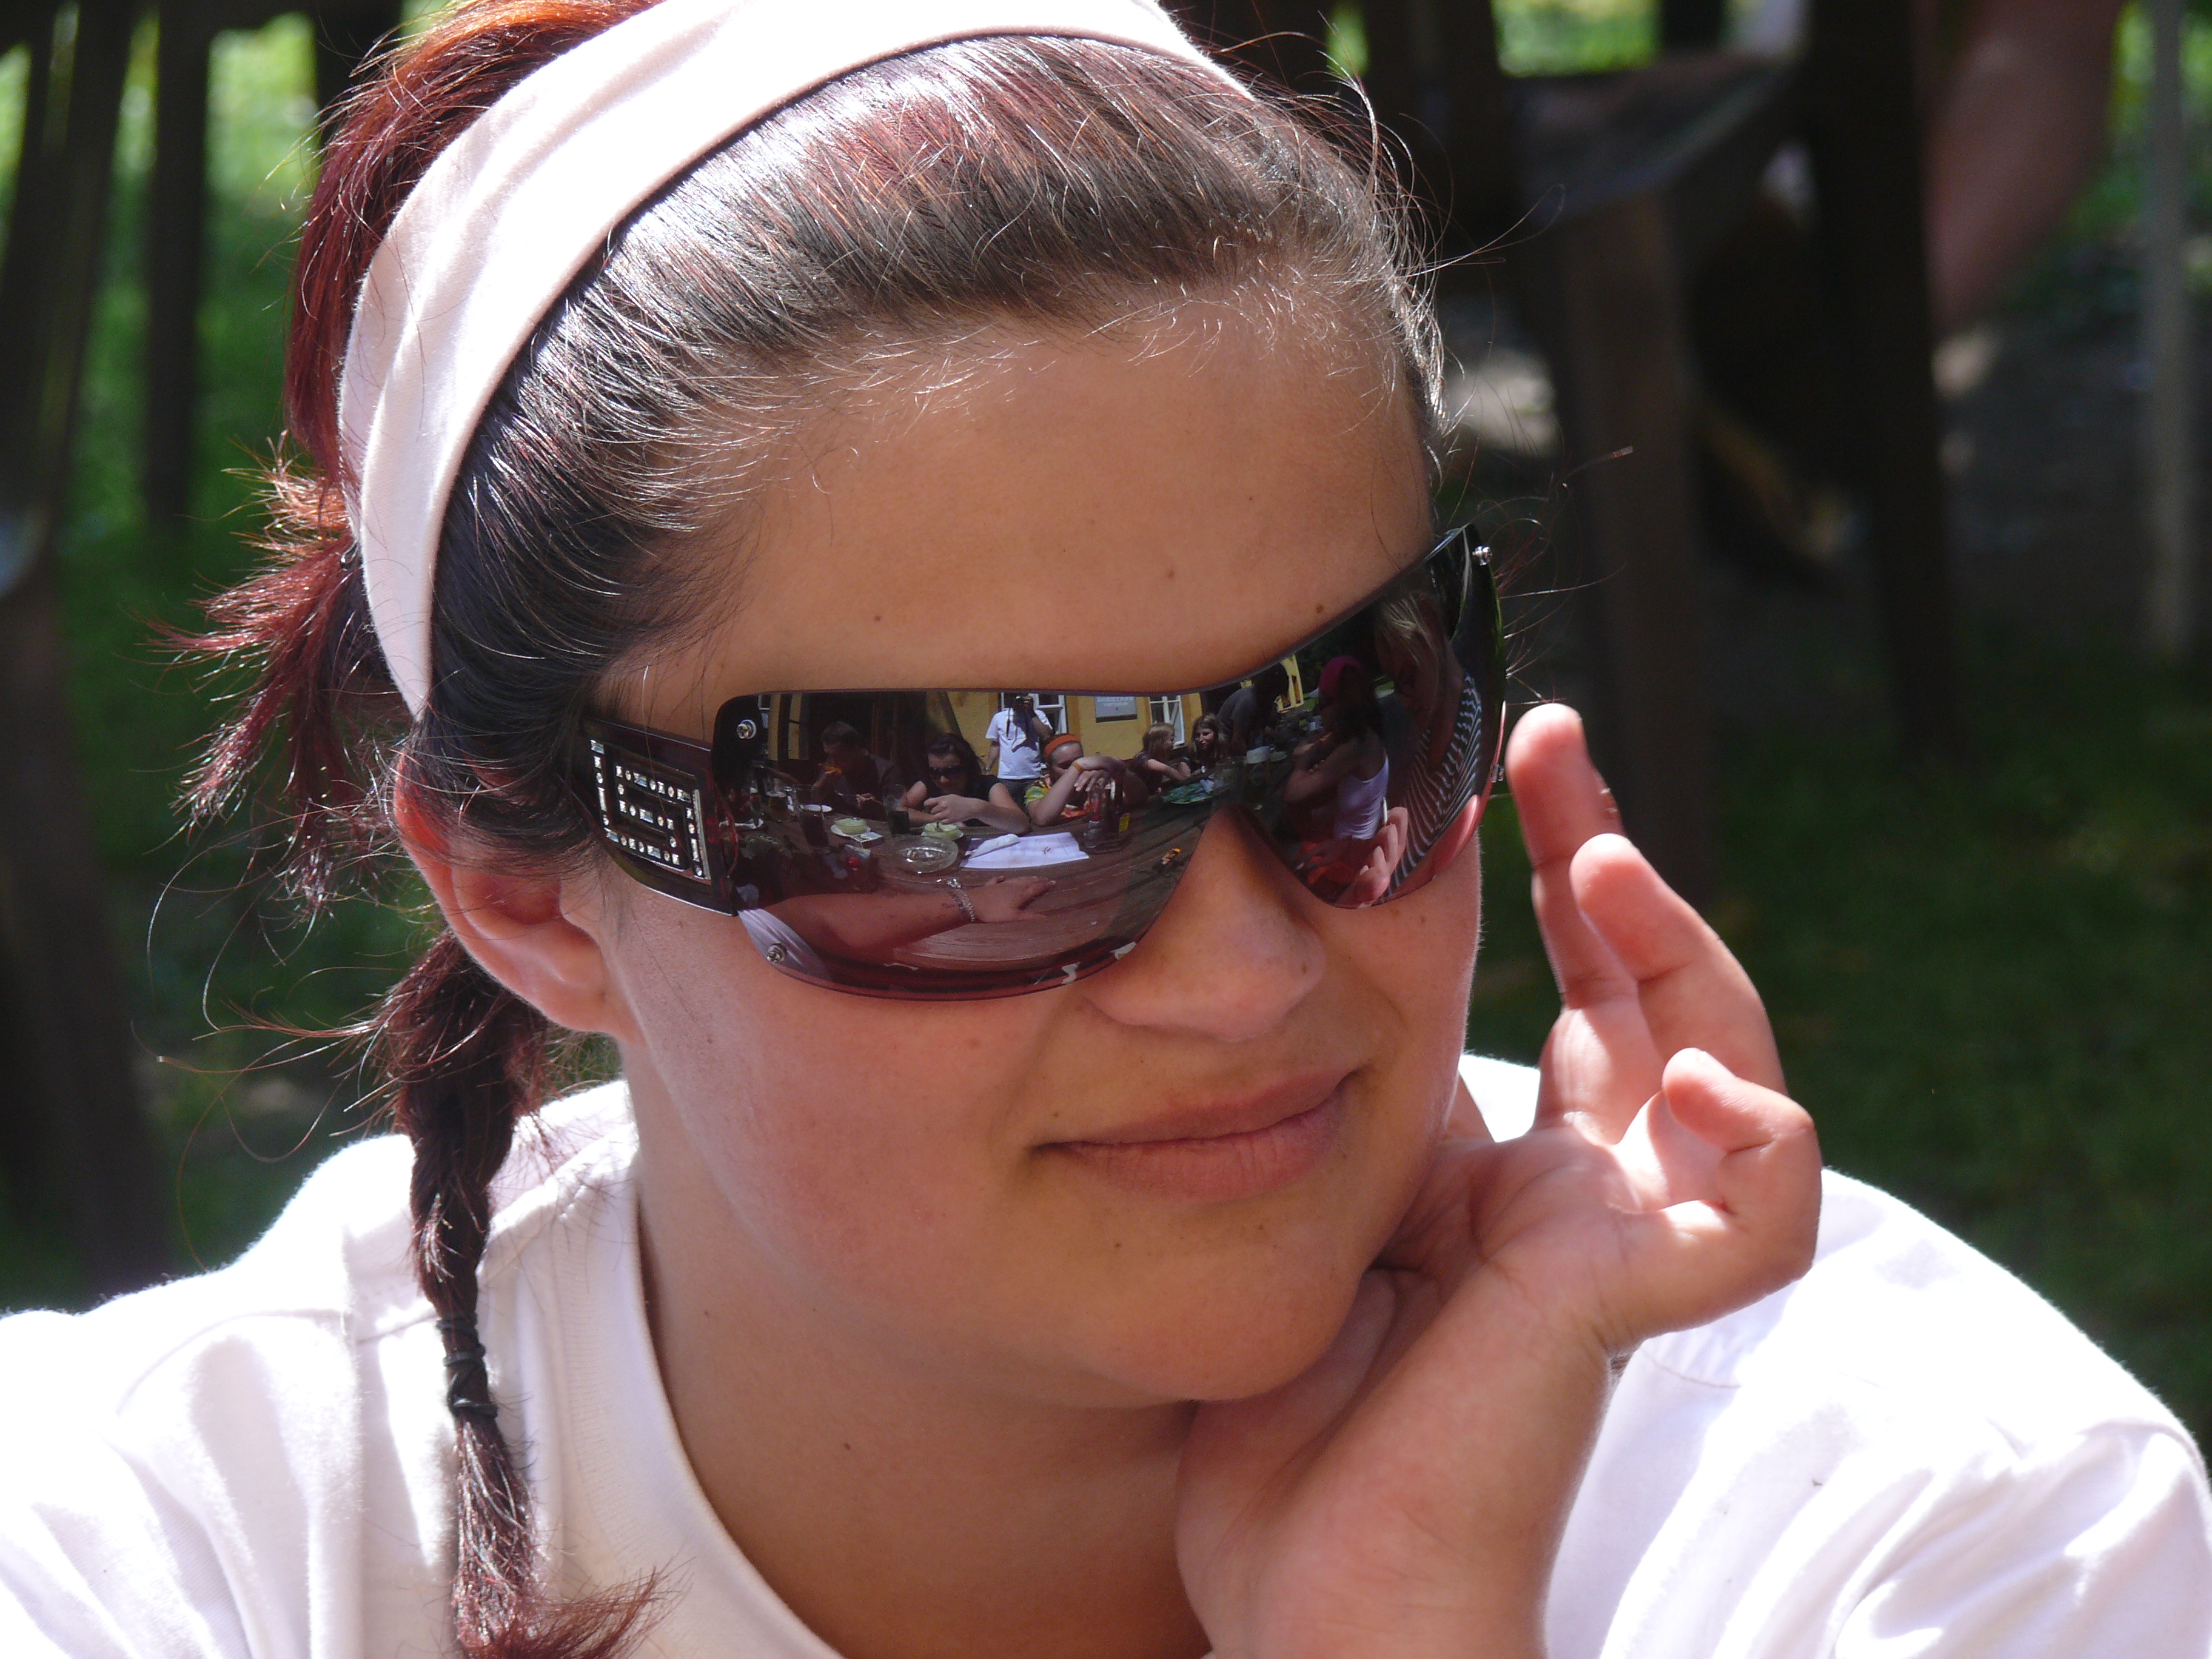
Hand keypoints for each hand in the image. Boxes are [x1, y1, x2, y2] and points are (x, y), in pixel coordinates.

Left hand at [924, 793, 986, 822]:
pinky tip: (948, 818)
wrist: (971, 807)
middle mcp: (943, 806)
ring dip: (938, 817)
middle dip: (934, 812)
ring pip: (936, 818)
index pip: (928, 803)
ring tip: (943, 815)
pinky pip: (942, 822)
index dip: (927, 806)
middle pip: (932, 811)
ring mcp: (946, 814)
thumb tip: (930, 804)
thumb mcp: (950, 797)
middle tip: (939, 812)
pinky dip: (943, 821)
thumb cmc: (960, 801)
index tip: (928, 807)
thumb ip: (940, 800)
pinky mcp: (950, 820)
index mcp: (942, 799)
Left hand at [966, 876, 1051, 922]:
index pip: (1036, 888)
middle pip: (1027, 881)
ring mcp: (1001, 884)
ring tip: (1032, 877)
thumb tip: (1046, 917)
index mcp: (1020, 894)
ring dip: (1025, 878)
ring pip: (1016, 879)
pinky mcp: (990, 885)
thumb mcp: (1014, 917)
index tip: (1054, 882)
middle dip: (1038, 880)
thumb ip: (1029, 917)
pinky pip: (998, 880)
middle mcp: (1013, 886)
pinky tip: (1003, 877)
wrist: (972, 904)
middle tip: (1046, 878)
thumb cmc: (995, 913)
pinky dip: (1003, 878)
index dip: (1045, 885)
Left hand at [1177, 703, 1819, 1658]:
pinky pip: (1767, 1215)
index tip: (1501, 760)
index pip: (1574, 996)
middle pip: (1650, 995)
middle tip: (1550, 743)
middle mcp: (1582, 1194)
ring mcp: (1620, 1242)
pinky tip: (1704, 1074)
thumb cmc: (1291, 1428)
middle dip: (1611, 861)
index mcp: (1511, 1177)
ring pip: (1733, 1067)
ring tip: (1608, 870)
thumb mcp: (1314, 1211)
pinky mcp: (1633, 1298)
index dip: (1558, 876)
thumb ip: (1353, 1108)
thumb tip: (1303, 963)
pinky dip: (1767, 1136)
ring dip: (1688, 953)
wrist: (1310, 1594)